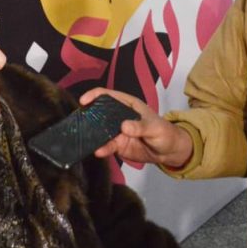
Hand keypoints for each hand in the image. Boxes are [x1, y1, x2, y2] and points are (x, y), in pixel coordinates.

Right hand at [79, 88, 193, 167]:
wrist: (169, 152)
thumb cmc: (164, 133)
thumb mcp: (155, 128)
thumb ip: (140, 127)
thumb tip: (123, 126)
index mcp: (127, 105)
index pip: (108, 95)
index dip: (95, 95)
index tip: (84, 101)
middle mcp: (118, 117)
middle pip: (99, 112)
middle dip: (88, 115)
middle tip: (77, 121)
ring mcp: (116, 131)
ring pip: (99, 130)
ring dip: (92, 134)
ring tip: (84, 138)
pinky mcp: (117, 145)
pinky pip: (106, 146)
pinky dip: (101, 148)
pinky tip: (98, 151)